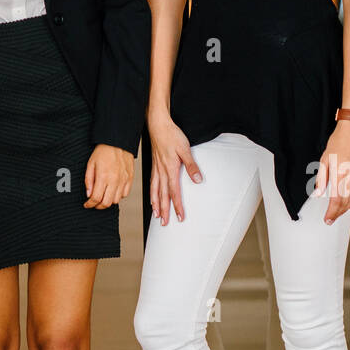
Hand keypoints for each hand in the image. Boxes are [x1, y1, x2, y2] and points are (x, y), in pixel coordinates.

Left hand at [84, 144, 132, 208]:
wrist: (117, 142)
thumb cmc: (104, 151)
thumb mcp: (91, 164)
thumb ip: (88, 180)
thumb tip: (88, 194)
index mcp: (103, 176)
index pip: (96, 198)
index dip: (90, 204)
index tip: (87, 204)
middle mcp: (114, 180)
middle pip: (107, 203)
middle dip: (98, 206)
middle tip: (94, 203)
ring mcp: (123, 180)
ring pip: (116, 200)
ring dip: (108, 201)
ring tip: (104, 196)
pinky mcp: (130, 179)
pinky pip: (125, 194)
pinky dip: (118, 196)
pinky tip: (113, 191)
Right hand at [147, 108, 202, 224]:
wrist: (158, 125)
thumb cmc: (172, 135)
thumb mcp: (185, 149)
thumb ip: (191, 166)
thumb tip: (198, 180)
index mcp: (170, 169)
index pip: (174, 192)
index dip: (177, 206)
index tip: (180, 217)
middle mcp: (162, 171)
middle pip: (163, 195)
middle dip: (165, 210)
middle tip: (165, 224)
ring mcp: (156, 169)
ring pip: (155, 191)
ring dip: (156, 205)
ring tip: (157, 216)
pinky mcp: (154, 165)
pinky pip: (151, 183)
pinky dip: (151, 193)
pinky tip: (152, 198)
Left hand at [315, 120, 349, 223]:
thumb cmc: (338, 142)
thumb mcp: (324, 159)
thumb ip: (321, 178)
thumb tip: (318, 193)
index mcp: (340, 174)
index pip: (336, 200)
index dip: (331, 212)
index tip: (327, 218)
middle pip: (345, 203)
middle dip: (337, 213)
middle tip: (330, 219)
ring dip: (346, 209)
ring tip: (338, 213)